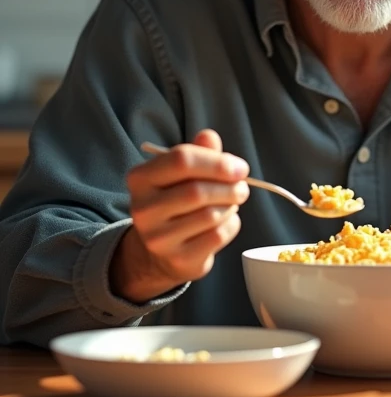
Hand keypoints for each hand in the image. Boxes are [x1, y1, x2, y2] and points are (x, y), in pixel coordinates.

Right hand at [110, 129, 249, 302]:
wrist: (161, 251)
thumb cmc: (177, 201)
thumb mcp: (182, 173)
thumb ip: (198, 152)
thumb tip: (209, 137)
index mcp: (140, 179)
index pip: (181, 160)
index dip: (217, 162)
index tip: (241, 168)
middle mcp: (142, 209)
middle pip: (197, 191)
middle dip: (229, 188)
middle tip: (243, 188)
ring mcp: (158, 238)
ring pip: (210, 216)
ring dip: (231, 206)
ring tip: (232, 203)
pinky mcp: (178, 259)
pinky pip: (217, 237)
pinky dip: (231, 225)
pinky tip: (226, 222)